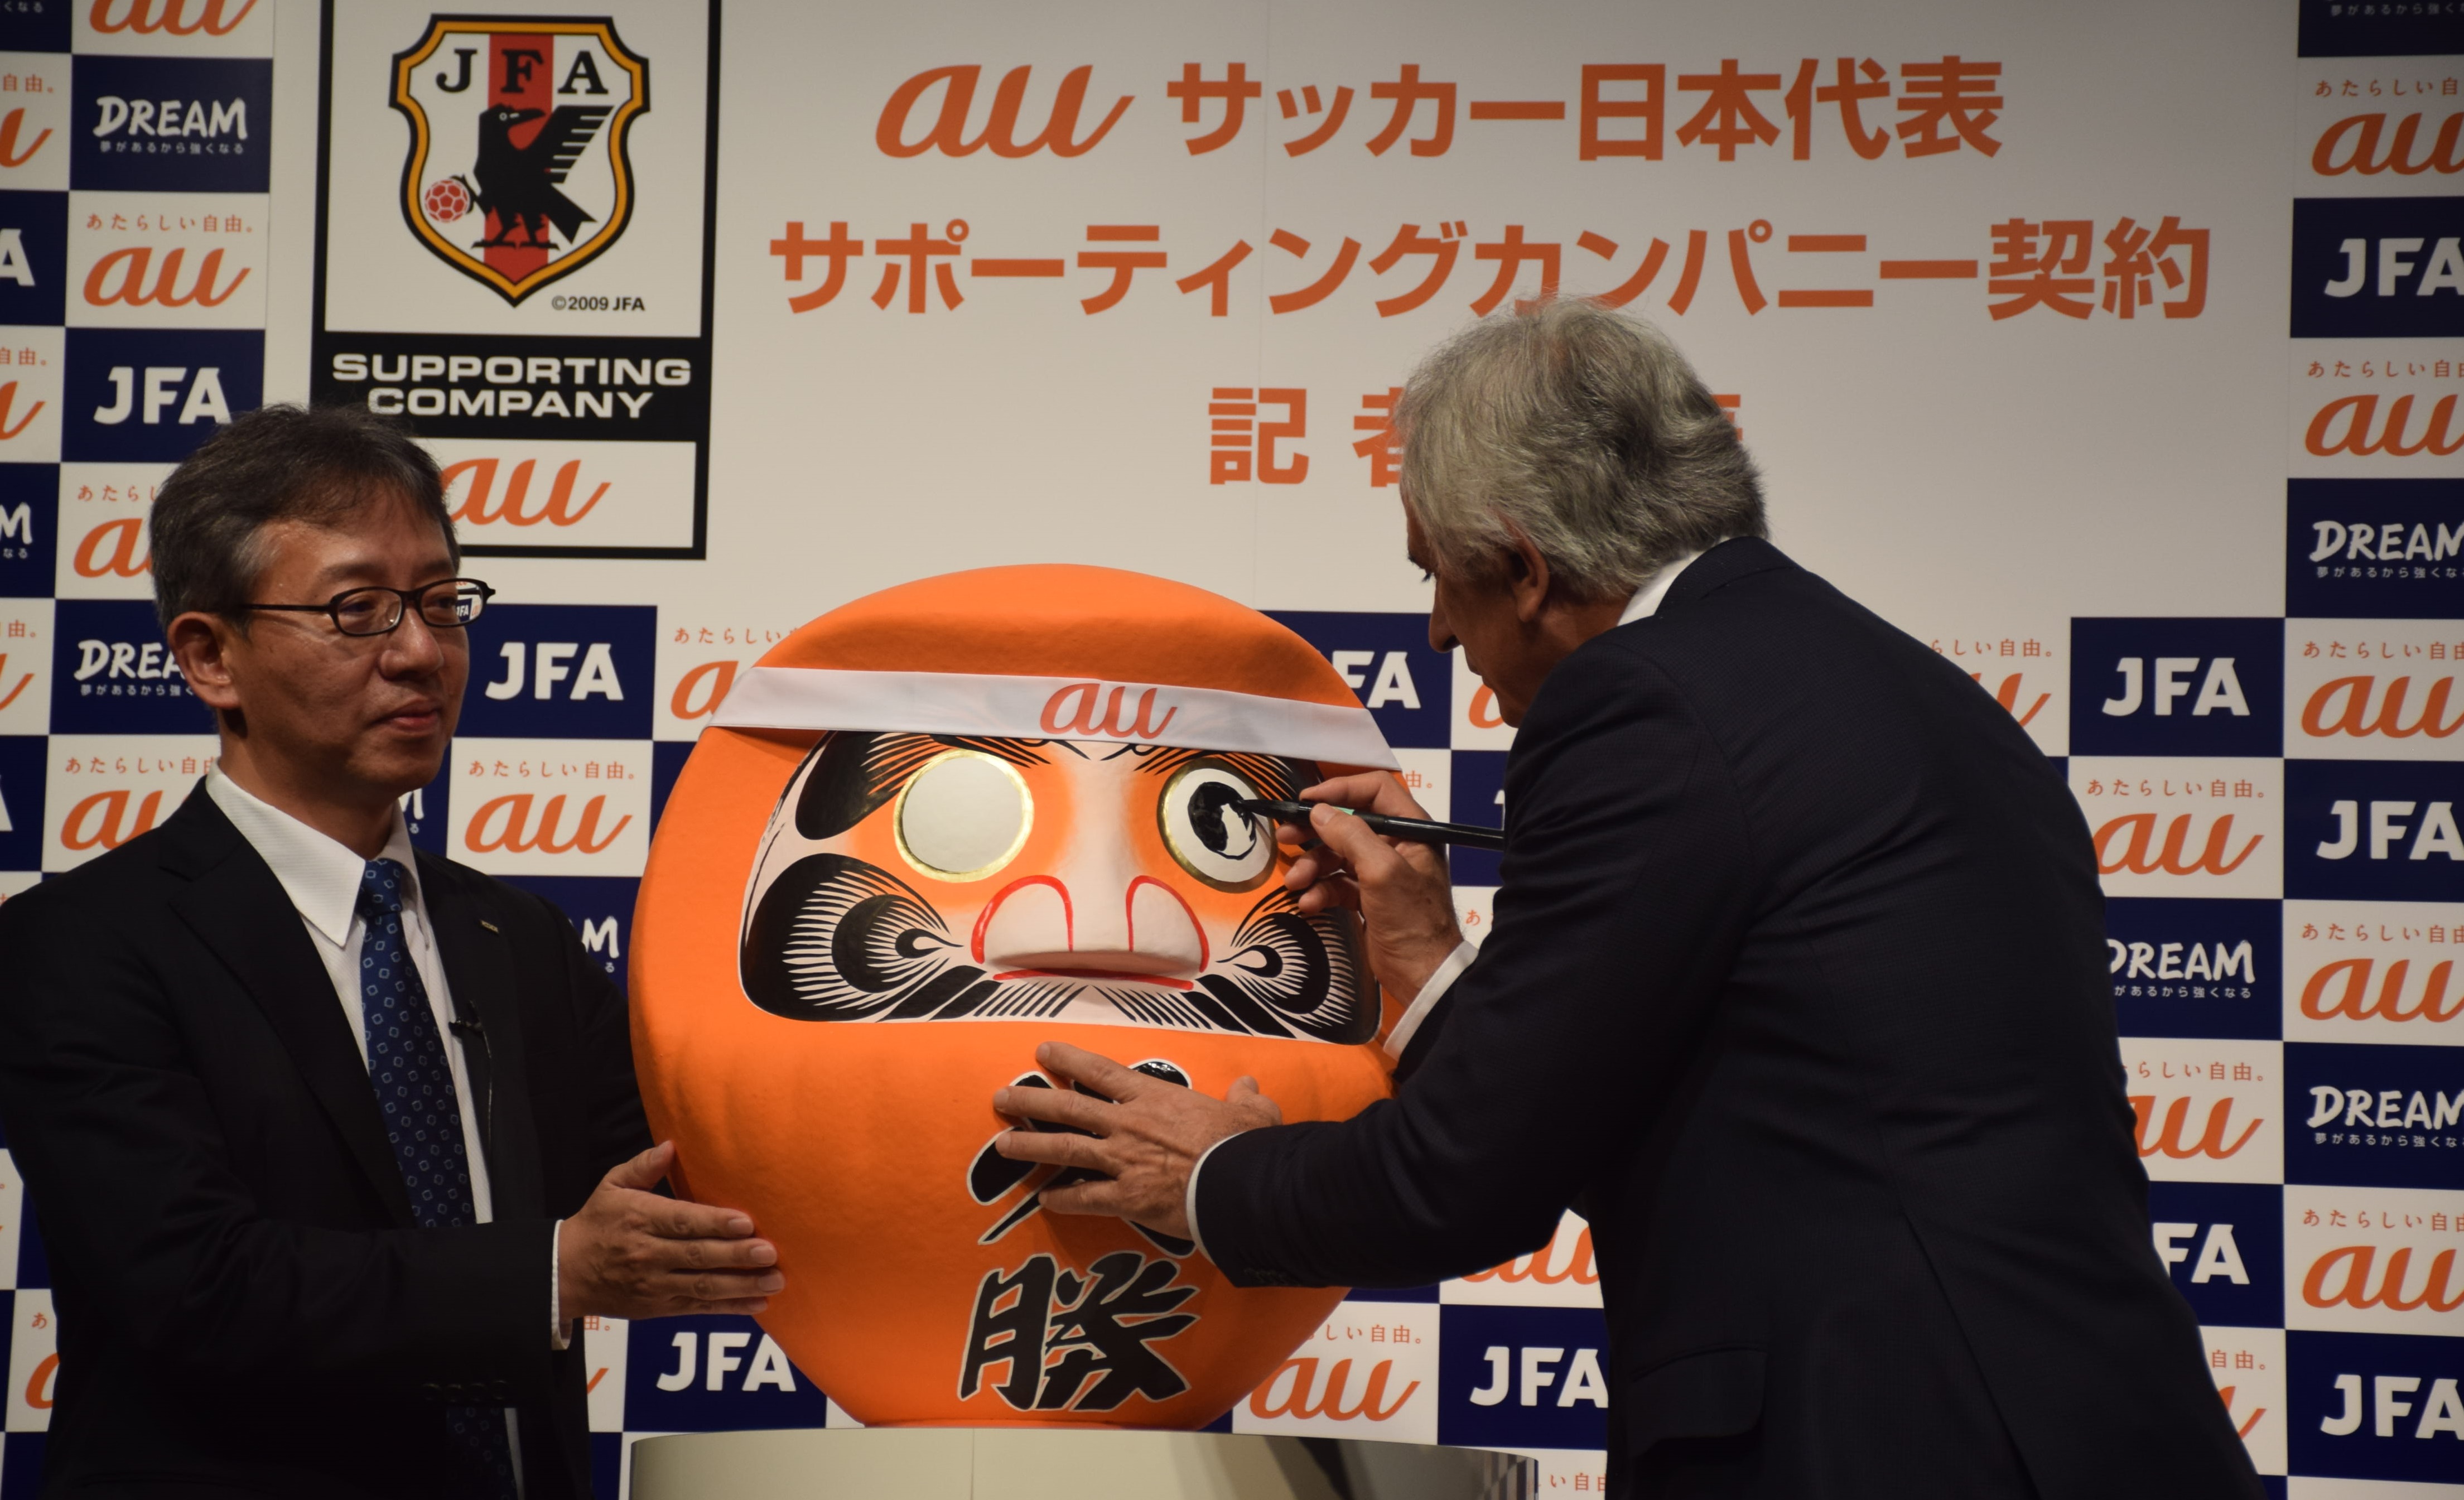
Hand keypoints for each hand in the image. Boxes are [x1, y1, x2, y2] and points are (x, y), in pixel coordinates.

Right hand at [557, 1141, 782, 1320]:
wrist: (565, 1272)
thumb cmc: (597, 1222)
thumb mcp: (611, 1186)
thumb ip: (643, 1166)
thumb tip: (670, 1146)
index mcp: (640, 1219)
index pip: (682, 1222)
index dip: (715, 1223)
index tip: (747, 1222)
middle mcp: (648, 1254)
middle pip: (698, 1256)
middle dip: (736, 1256)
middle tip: (770, 1253)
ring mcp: (655, 1285)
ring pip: (703, 1287)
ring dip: (742, 1286)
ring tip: (775, 1282)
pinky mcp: (659, 1307)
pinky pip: (698, 1308)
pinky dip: (729, 1308)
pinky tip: (758, 1305)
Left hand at [992, 1042, 1283, 1238]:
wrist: (1242, 1184)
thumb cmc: (1246, 1144)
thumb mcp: (1253, 1112)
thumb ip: (1246, 1097)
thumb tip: (1250, 1086)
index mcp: (1153, 1097)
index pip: (1099, 1072)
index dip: (1067, 1060)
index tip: (1042, 1053)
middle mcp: (1128, 1124)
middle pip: (1068, 1108)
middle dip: (1030, 1100)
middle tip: (1000, 1097)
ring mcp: (1123, 1161)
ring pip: (1065, 1149)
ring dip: (1030, 1146)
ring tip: (1001, 1145)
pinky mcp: (1127, 1198)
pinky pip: (1085, 1198)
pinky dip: (1062, 1199)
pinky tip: (1043, 1200)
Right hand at [1278, 772, 1464, 1000]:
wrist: (1422, 975)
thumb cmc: (1414, 922)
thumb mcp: (1382, 872)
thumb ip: (1351, 836)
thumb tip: (1319, 811)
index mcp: (1412, 830)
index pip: (1375, 790)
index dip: (1340, 790)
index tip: (1307, 800)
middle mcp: (1397, 846)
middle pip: (1348, 823)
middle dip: (1315, 831)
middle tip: (1286, 836)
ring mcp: (1381, 873)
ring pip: (1337, 855)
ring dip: (1312, 867)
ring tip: (1298, 883)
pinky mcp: (1368, 897)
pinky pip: (1336, 883)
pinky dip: (1320, 890)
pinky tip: (1310, 904)